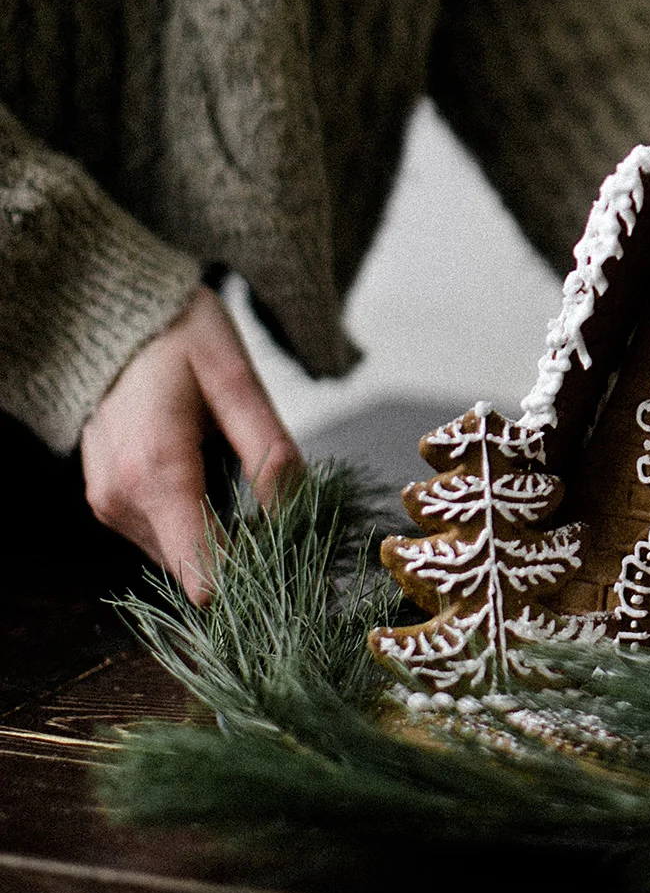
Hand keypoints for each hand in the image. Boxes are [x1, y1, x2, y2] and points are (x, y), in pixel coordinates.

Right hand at [80, 287, 301, 600]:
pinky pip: (162, 535)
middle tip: (289, 511)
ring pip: (181, 556)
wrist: (105, 313)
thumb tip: (295, 511)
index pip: (205, 574)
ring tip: (248, 481)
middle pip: (199, 569)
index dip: (258, 579)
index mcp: (155, 473)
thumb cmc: (176, 334)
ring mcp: (108, 506)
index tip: (301, 564)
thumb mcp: (235, 377)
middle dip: (247, 553)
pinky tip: (213, 478)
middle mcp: (122, 501)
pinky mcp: (107, 503)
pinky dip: (196, 522)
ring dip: (222, 536)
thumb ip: (267, 448)